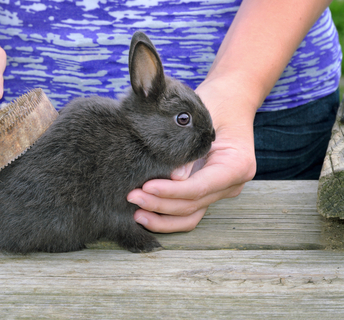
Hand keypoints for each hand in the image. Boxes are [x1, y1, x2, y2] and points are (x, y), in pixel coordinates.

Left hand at [128, 79, 257, 232]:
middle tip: (132, 196)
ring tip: (136, 213)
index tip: (146, 187)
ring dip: (162, 218)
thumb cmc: (215, 104)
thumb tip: (175, 177)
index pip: (201, 186)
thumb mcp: (202, 119)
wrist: (229, 101)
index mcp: (237, 165)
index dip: (172, 191)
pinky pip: (187, 212)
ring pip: (190, 216)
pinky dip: (167, 217)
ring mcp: (219, 191)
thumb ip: (189, 149)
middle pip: (193, 204)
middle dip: (160, 204)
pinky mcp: (206, 193)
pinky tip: (146, 214)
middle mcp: (231, 184)